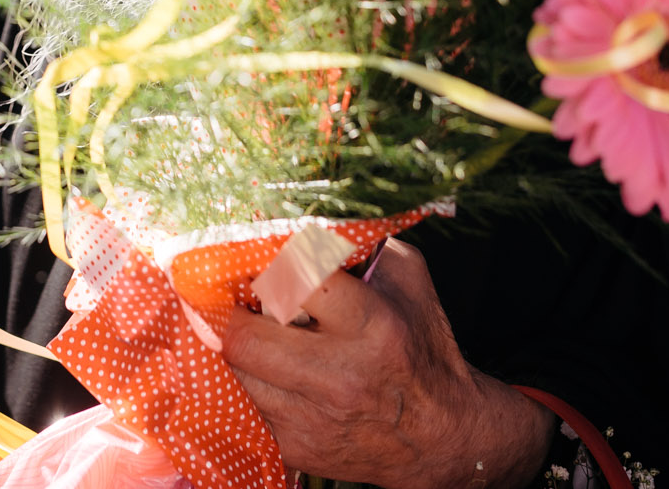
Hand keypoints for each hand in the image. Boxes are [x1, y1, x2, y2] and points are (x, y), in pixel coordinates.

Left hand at [222, 239, 552, 488]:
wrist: (443, 436)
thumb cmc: (422, 348)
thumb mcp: (408, 281)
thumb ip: (361, 243)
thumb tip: (303, 218)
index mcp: (372, 324)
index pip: (294, 281)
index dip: (264, 264)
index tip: (251, 257)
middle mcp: (340, 375)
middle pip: (243, 337)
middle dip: (227, 313)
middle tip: (226, 297)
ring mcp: (314, 418)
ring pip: (236, 375)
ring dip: (233, 349)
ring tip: (241, 329)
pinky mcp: (298, 449)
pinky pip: (245, 409)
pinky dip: (244, 385)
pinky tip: (257, 368)